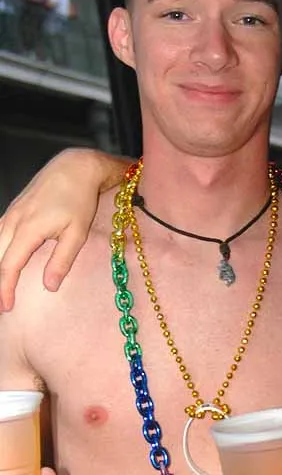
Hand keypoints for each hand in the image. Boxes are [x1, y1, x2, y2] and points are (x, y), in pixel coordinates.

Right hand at [0, 148, 121, 310]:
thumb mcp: (77, 233)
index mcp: (28, 229)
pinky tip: (2, 257)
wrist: (75, 167)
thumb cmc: (80, 200)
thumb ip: (62, 261)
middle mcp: (14, 220)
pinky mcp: (14, 209)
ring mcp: (11, 212)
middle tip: (1, 303)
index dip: (5, 289)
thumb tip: (48, 287)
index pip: (10, 266)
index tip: (6, 307)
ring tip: (1, 284)